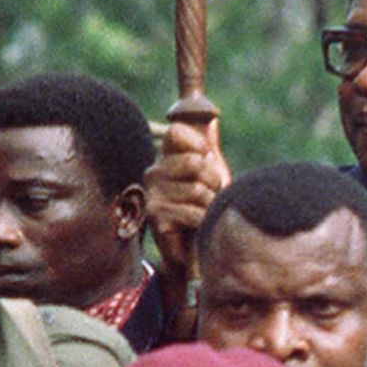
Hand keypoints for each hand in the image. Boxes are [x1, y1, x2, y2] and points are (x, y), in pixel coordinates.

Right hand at [144, 119, 228, 287]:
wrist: (195, 249)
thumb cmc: (203, 209)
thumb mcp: (209, 173)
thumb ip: (207, 145)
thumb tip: (212, 116)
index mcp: (165, 158)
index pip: (176, 132)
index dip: (198, 144)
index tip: (207, 158)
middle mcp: (154, 172)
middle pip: (195, 162)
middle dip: (213, 181)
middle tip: (209, 195)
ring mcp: (152, 194)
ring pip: (198, 190)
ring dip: (210, 205)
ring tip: (203, 212)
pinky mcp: (155, 216)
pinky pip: (194, 211)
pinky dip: (204, 220)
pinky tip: (197, 225)